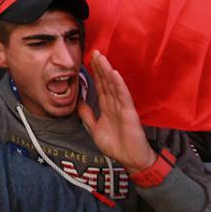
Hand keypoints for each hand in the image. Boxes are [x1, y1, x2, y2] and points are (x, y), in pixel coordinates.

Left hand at [77, 51, 157, 174]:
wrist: (131, 160)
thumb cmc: (117, 145)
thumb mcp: (95, 130)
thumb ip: (88, 116)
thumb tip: (79, 103)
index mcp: (107, 107)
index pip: (100, 86)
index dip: (94, 73)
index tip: (88, 60)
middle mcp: (115, 104)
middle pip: (106, 82)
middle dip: (100, 67)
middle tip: (94, 51)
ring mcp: (123, 107)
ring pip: (114, 85)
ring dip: (107, 71)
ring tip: (101, 58)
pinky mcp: (130, 113)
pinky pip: (124, 97)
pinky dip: (119, 85)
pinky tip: (115, 74)